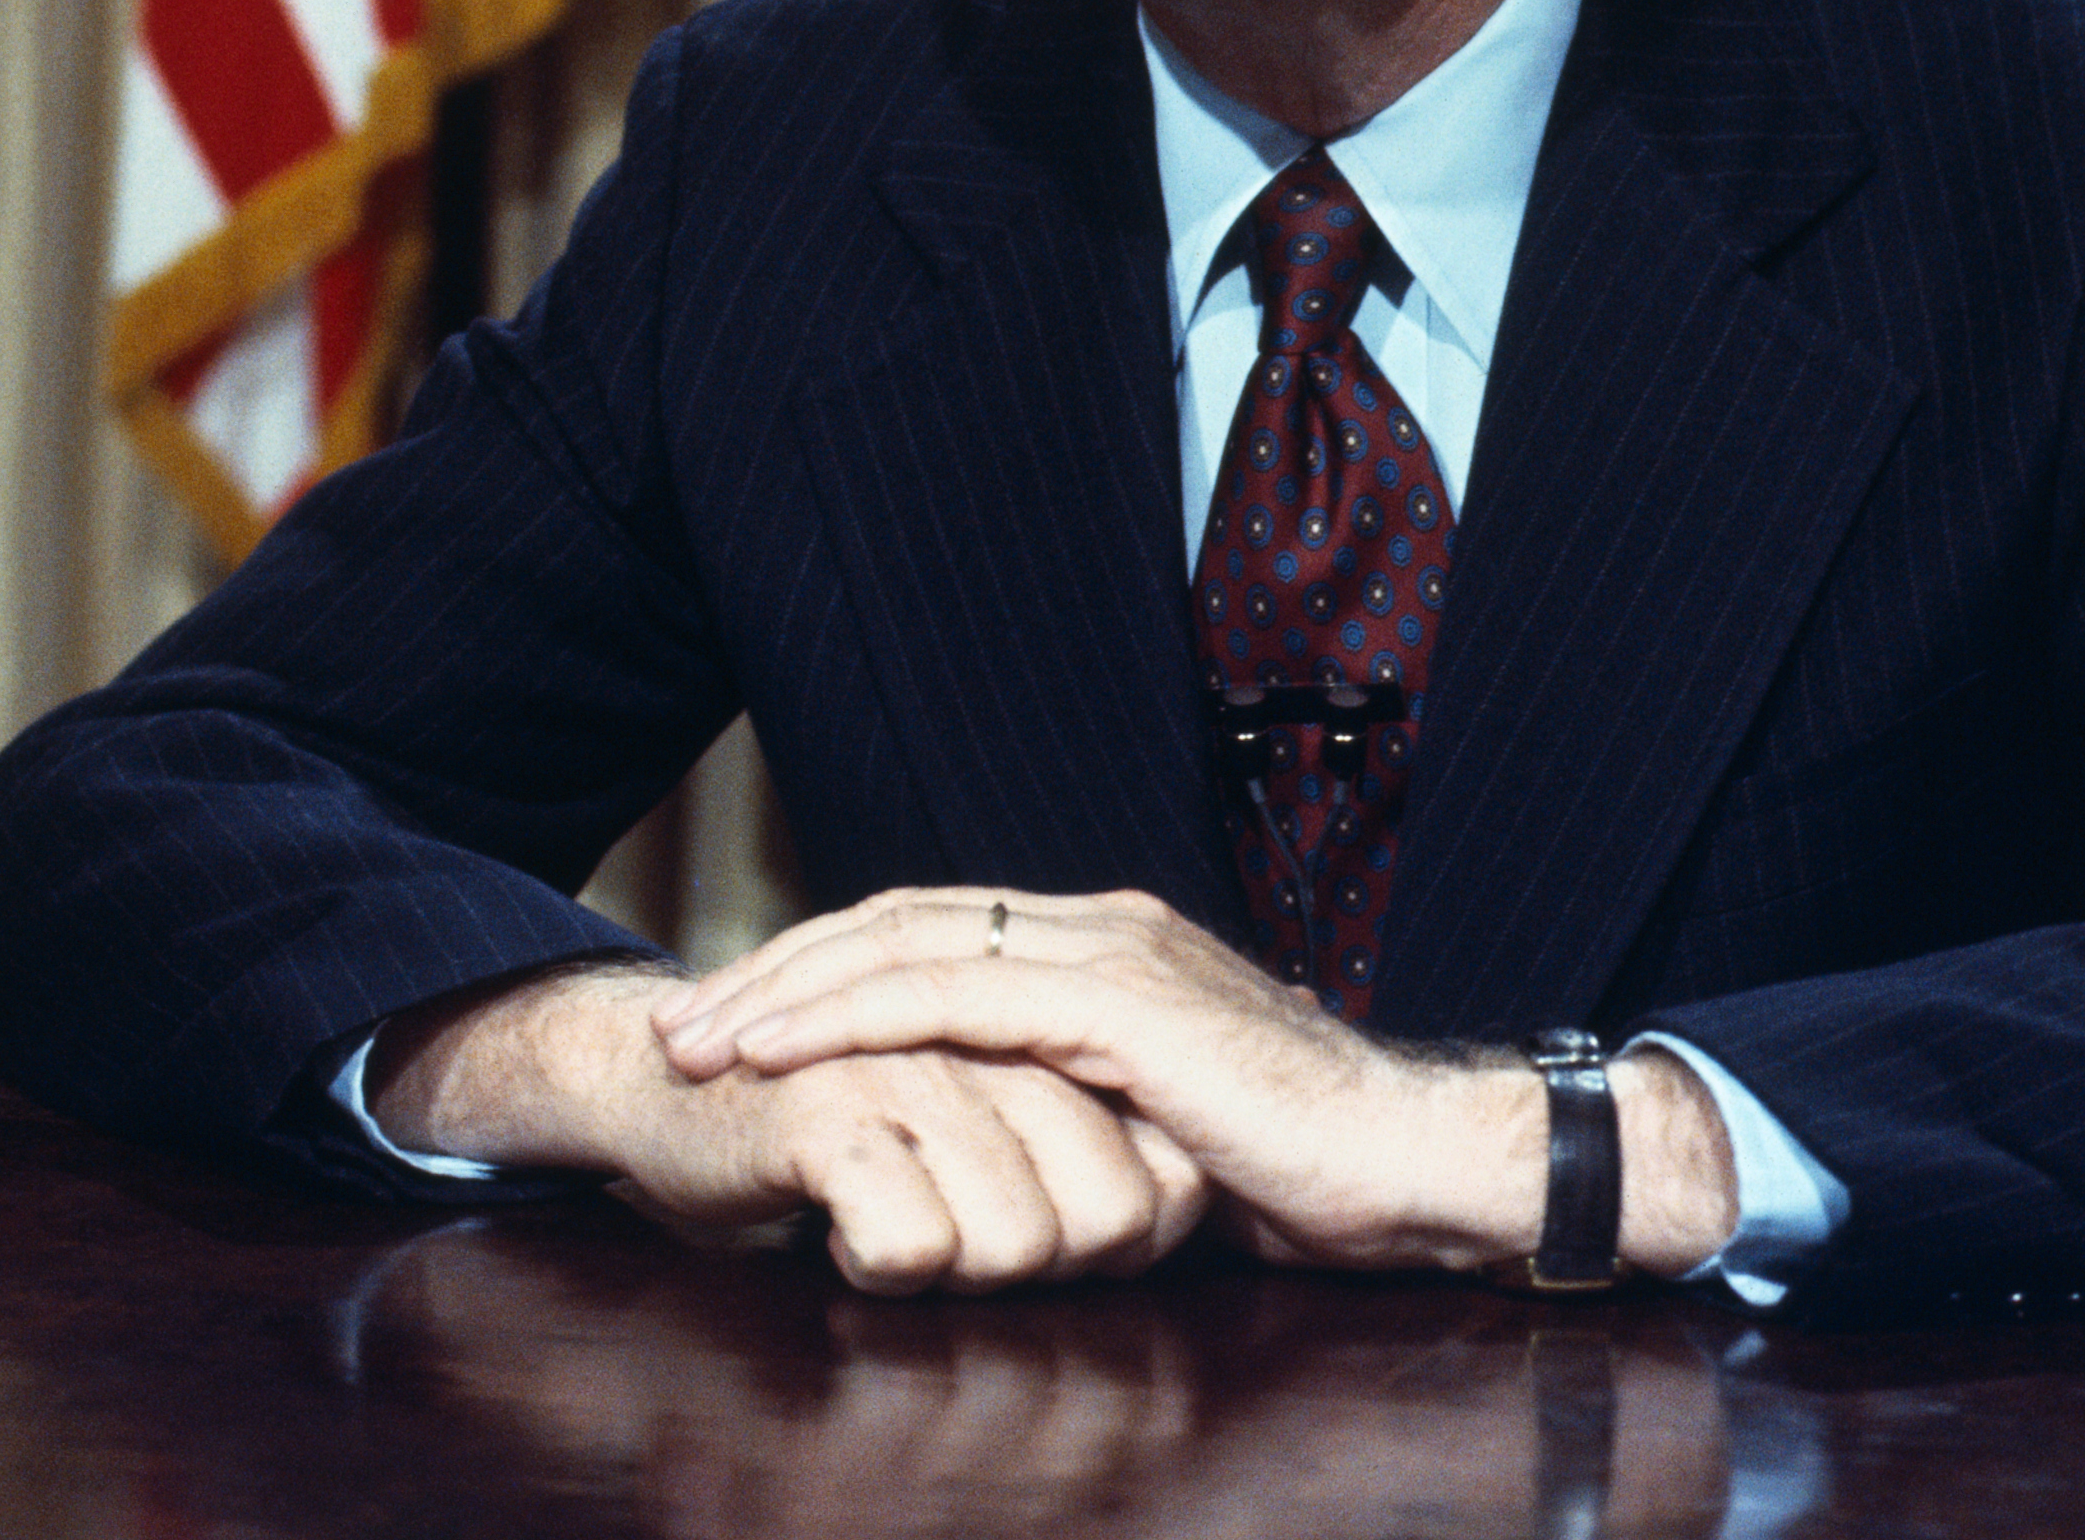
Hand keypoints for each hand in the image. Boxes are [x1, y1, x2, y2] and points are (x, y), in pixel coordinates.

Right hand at [368, 963, 1206, 1292]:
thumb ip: (1079, 1147)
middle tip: (955, 1241)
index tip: (1049, 1246)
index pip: (1165, 1183)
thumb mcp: (989, 1132)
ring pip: (1020, 1242)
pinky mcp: (834, 1107)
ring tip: (893, 1226)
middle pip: (1109, 1221)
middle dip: (1046, 1269)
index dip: (1122, 1248)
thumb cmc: (846, 1128)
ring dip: (955, 1273)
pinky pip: (911, 1244)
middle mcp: (1003, 1039)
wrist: (670, 1086)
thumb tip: (1172, 1211)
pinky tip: (834, 1229)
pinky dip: (878, 1268)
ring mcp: (922, 1065)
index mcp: (1052, 1033)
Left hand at [647, 888, 1739, 1277]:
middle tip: (677, 1021)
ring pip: (908, 945)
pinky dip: (852, 1018)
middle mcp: (1100, 925)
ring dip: (789, 991)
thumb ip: (1077, 1098)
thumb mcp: (1154, 1122)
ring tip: (699, 1039)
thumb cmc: (1297, 1164)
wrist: (1407, 1162)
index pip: (932, 930)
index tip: (737, 1020)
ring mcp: (1110, 953)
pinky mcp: (1119, 1004)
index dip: (827, 966)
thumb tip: (1001, 1133)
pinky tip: (782, 1052)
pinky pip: (952, 999)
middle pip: (899, 920)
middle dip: (779, 967)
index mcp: (1107, 943)